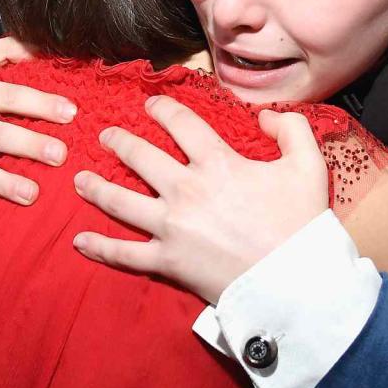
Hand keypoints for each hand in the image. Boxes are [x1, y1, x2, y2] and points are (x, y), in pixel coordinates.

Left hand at [72, 96, 327, 302]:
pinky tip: (79, 241)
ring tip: (79, 179)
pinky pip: (125, 253)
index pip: (181, 125)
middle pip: (140, 157)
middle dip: (118, 142)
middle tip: (106, 136)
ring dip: (96, 187)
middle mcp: (186, 190)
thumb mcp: (308, 165)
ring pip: (120, 201)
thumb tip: (265, 115)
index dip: (163, 109)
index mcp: (217, 163)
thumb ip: (292, 128)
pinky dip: (99, 247)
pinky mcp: (167, 261)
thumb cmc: (301, 224)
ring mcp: (171, 227)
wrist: (294, 282)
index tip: (151, 104)